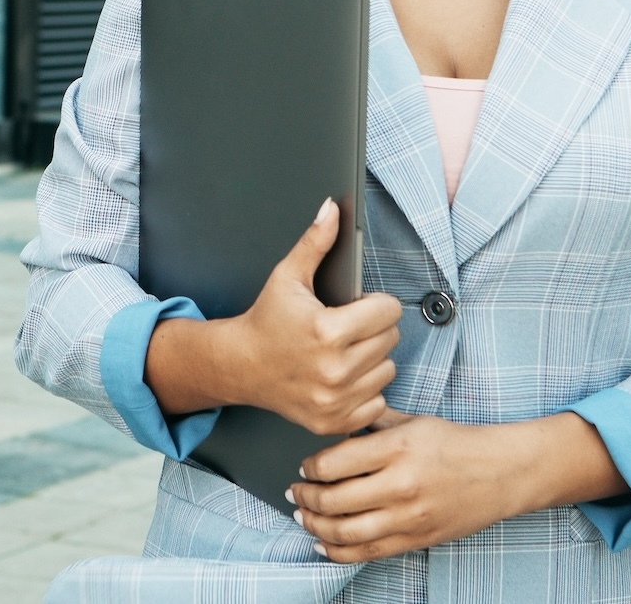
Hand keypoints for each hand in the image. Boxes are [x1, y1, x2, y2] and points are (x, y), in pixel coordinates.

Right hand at [145, 198, 401, 433]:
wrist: (240, 366)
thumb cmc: (266, 319)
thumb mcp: (288, 276)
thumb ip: (315, 241)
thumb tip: (331, 208)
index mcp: (327, 332)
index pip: (388, 311)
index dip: (376, 303)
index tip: (360, 304)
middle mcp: (334, 370)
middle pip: (390, 339)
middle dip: (374, 328)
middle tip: (349, 326)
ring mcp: (334, 401)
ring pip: (387, 370)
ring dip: (373, 359)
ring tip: (345, 350)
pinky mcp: (333, 421)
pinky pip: (376, 402)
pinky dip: (366, 390)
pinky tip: (344, 377)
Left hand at [288, 409, 523, 562]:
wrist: (498, 473)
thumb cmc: (457, 443)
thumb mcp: (416, 420)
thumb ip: (376, 421)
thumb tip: (341, 422)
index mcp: (398, 447)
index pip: (336, 462)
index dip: (311, 467)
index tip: (305, 465)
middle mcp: (400, 484)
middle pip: (334, 499)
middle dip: (306, 496)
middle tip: (295, 491)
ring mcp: (407, 517)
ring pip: (345, 532)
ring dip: (316, 525)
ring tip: (304, 515)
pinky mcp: (414, 540)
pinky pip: (366, 553)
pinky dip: (337, 552)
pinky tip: (323, 542)